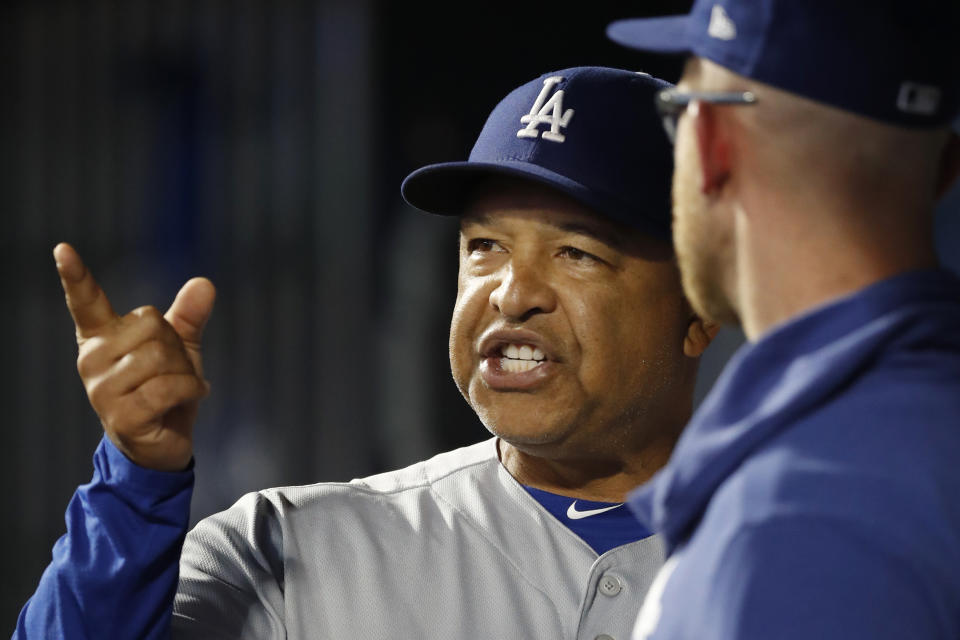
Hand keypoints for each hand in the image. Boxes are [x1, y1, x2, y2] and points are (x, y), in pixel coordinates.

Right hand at [54, 243, 215, 470]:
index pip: (86, 302)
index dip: (76, 276)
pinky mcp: (121, 416)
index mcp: (101, 338)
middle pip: (150, 325)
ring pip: (160, 356)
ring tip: (179, 388)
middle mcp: (92, 359)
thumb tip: (204, 282)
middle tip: (174, 371)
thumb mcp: (180, 348)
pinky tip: (195, 396)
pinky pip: (167, 387)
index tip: (63, 249)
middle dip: (176, 346)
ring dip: (185, 372)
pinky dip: (191, 390)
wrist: (163, 444)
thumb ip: (188, 316)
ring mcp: (102, 390)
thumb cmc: (165, 390)